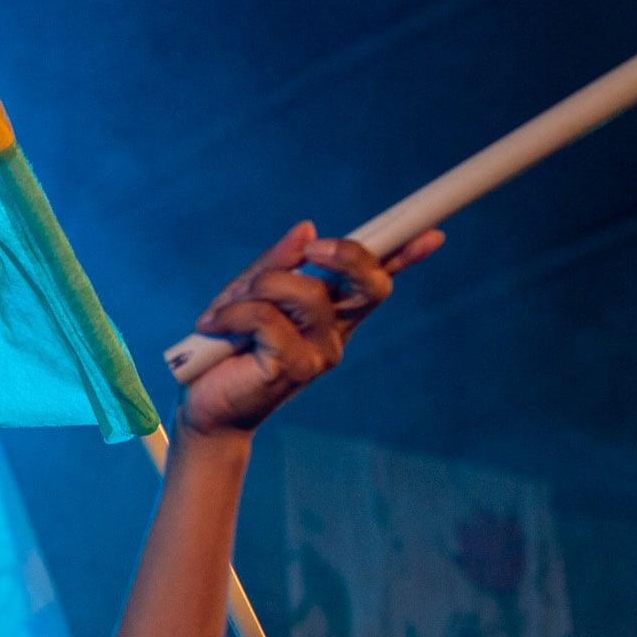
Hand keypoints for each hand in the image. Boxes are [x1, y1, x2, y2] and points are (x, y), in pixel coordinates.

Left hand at [180, 223, 440, 439]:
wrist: (204, 407)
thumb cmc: (226, 347)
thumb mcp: (246, 294)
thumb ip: (276, 263)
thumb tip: (307, 229)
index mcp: (331, 311)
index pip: (375, 279)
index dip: (404, 256)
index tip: (432, 232)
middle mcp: (336, 332)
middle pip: (370, 284)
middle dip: (346, 254)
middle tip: (312, 251)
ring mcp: (321, 353)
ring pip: (308, 292)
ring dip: (261, 287)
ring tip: (226, 309)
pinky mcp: (296, 368)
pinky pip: (268, 318)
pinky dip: (234, 313)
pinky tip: (212, 325)